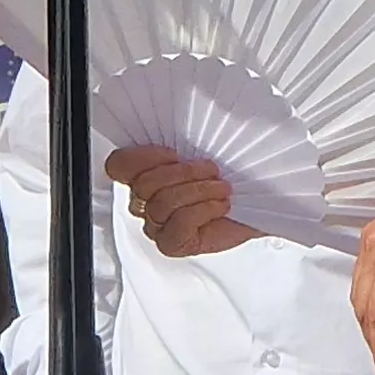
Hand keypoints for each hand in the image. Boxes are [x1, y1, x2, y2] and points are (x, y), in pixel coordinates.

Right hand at [104, 148, 258, 255]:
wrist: (255, 206)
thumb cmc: (229, 177)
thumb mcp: (205, 151)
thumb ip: (183, 144)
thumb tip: (178, 129)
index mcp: (145, 174)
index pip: (119, 165)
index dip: (143, 157)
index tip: (175, 153)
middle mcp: (144, 202)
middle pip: (143, 185)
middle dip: (183, 173)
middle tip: (210, 170)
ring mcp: (156, 226)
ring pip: (162, 204)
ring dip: (199, 190)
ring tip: (222, 188)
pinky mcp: (172, 244)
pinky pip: (179, 224)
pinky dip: (204, 210)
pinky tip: (220, 206)